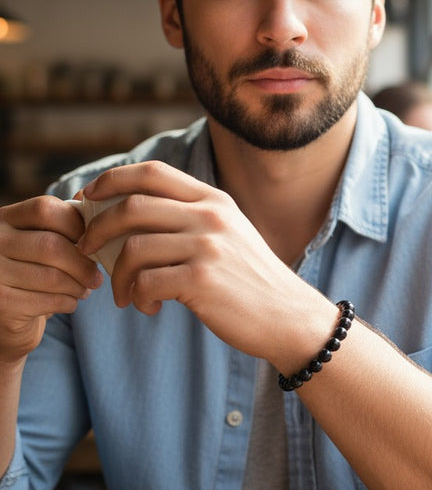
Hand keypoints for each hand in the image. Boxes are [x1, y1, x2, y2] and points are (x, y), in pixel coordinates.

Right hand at [0, 196, 102, 363]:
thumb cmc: (35, 270)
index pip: (46, 209)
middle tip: (96, 278)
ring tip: (84, 290)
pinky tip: (68, 302)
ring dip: (78, 286)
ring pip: (52, 276)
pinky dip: (68, 303)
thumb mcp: (46, 240)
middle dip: (83, 264)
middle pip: (51, 245)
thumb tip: (102, 201)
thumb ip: (67, 221)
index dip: (78, 226)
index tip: (93, 243)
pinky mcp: (0, 302)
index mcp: (5, 219)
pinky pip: (47, 301)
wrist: (7, 316)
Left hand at [77, 161, 312, 358]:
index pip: (152, 173)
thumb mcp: (229, 234)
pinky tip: (150, 308)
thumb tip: (127, 215)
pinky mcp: (202, 281)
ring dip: (116, 275)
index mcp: (214, 201)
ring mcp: (207, 247)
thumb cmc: (251, 280)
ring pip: (133, 249)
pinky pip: (145, 282)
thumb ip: (191, 218)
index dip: (112, 180)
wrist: (288, 316)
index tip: (88, 198)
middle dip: (96, 230)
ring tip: (123, 294)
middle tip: (86, 250)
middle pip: (132, 207)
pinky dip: (136, 298)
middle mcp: (210, 217)